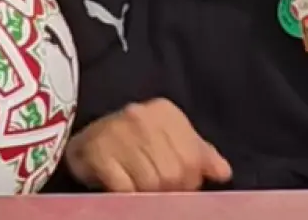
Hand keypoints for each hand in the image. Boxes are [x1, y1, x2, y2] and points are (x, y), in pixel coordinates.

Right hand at [64, 98, 232, 191]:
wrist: (84, 140)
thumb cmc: (133, 143)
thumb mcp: (169, 139)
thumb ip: (198, 154)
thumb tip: (224, 172)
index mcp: (165, 112)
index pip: (192, 157)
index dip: (189, 179)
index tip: (179, 186)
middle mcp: (141, 117)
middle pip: (172, 173)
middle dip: (169, 191)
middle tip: (158, 192)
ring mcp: (117, 133)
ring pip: (150, 183)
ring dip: (147, 195)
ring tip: (140, 189)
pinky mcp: (97, 153)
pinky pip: (124, 189)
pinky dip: (127, 196)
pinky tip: (124, 189)